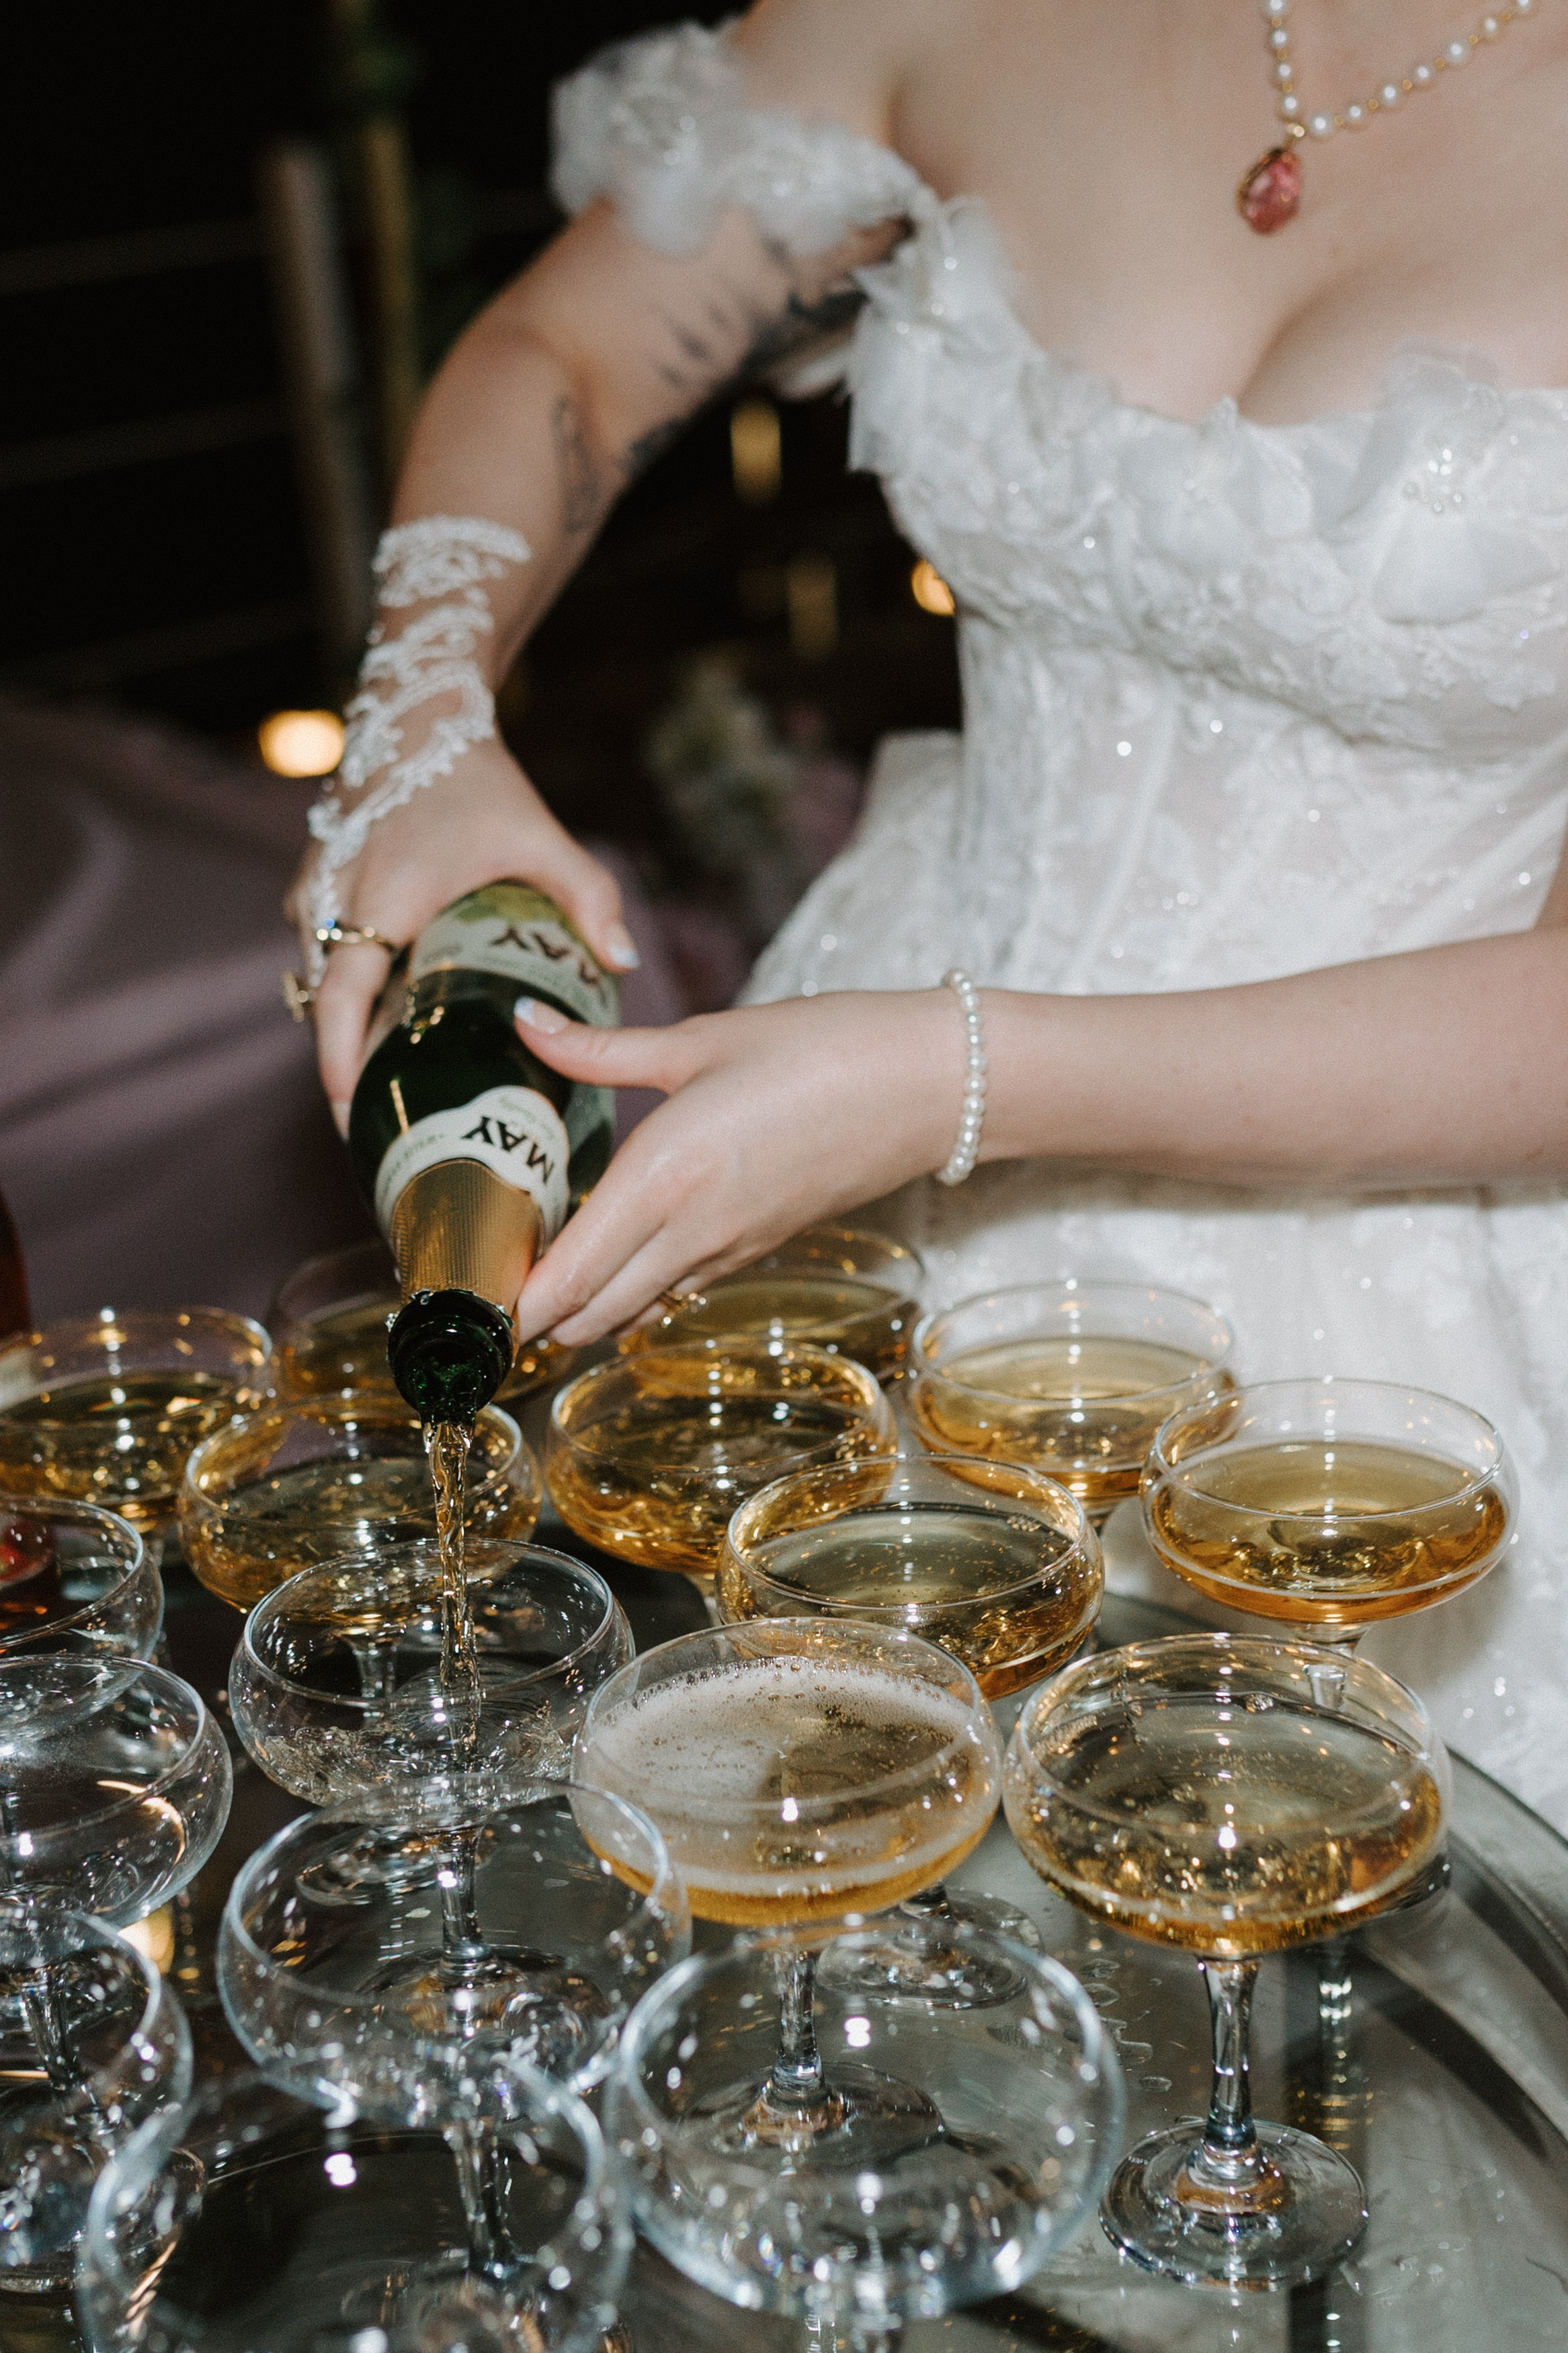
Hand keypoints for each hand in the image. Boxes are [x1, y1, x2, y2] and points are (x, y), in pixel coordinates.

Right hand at [287, 736, 639, 1130]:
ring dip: (345, 1033)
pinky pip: (321, 959)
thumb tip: (626, 965)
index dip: (339, 1057)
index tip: (351, 1108)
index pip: (343, 993)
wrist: (416, 718)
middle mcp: (337, 899)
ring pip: (319, 985)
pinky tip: (384, 1029)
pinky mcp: (314, 889)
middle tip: (386, 1128)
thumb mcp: (540, 838)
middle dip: (348, 1068)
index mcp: (386, 896)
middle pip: (325, 1007)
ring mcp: (316, 893)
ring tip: (389, 1093)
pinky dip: (344, 995)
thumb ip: (587, 898)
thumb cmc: (477, 781)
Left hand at [511, 988, 960, 1344]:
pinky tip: (608, 1260)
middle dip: (531, 1322)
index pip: (569, 1276)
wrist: (929, 1086)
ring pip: (631, 1312)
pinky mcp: (756, 1247)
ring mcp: (728, 1249)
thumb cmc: (821, 1049)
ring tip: (531, 1284)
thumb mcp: (702, 1039)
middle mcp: (691, 1230)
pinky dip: (629, 1293)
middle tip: (478, 1300)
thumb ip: (601, 1049)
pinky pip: (674, 1290)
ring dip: (579, 1312)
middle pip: (589, 1315)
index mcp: (666, 1176)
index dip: (509, 1309)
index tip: (462, 1309)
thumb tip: (526, 1024)